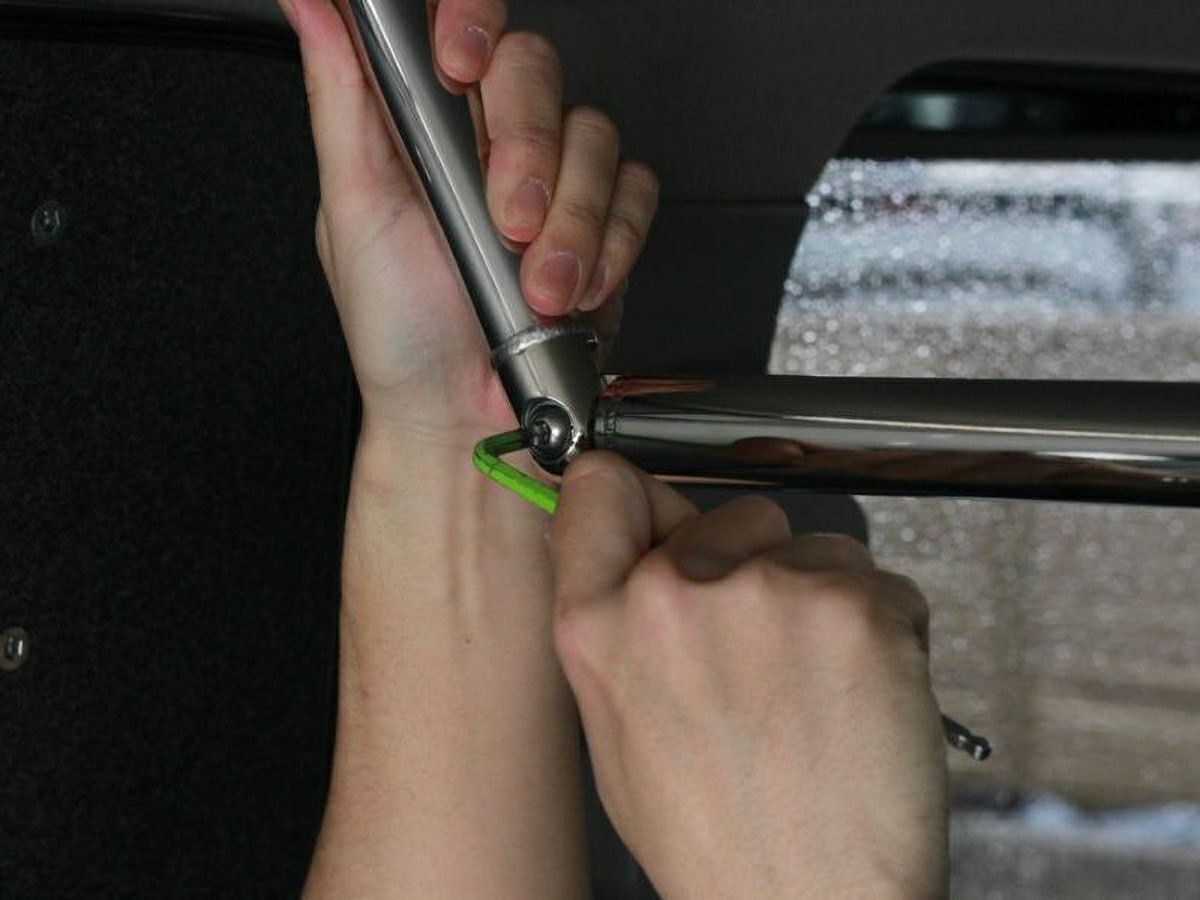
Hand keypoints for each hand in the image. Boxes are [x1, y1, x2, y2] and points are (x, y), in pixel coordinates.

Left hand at [280, 0, 657, 445]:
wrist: (464, 418)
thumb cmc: (400, 331)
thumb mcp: (351, 213)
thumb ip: (340, 99)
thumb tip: (309, 5)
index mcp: (426, 127)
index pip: (458, 27)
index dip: (470, 21)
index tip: (459, 65)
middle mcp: (492, 144)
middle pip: (536, 70)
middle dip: (527, 147)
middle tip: (504, 216)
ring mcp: (554, 182)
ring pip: (594, 136)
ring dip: (569, 218)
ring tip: (534, 284)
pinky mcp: (606, 226)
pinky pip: (636, 194)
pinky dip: (610, 244)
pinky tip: (572, 287)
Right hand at [551, 453, 948, 898]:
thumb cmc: (721, 838)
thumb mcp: (616, 731)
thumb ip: (616, 622)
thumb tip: (640, 548)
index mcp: (599, 626)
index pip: (602, 487)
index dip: (643, 498)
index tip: (668, 512)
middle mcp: (672, 596)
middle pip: (731, 509)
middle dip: (754, 561)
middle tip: (764, 648)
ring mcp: (766, 594)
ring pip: (813, 545)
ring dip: (821, 598)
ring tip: (814, 688)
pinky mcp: (853, 607)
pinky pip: (879, 581)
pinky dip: (881, 627)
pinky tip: (856, 692)